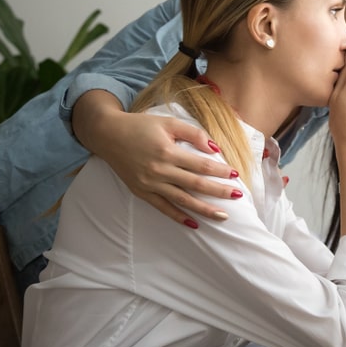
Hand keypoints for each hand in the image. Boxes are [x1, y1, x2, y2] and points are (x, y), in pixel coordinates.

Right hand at [83, 103, 240, 226]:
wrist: (107, 134)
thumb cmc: (140, 126)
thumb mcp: (168, 122)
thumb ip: (194, 134)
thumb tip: (215, 149)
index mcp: (168, 151)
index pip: (201, 165)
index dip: (220, 171)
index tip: (235, 174)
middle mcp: (159, 170)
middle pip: (196, 185)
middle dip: (219, 192)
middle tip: (239, 196)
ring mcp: (149, 184)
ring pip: (182, 200)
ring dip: (204, 209)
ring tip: (223, 216)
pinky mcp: (141, 192)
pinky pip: (163, 208)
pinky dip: (178, 217)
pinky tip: (194, 224)